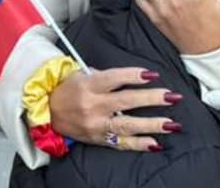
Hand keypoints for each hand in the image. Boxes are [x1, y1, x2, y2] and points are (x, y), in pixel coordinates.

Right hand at [48, 67, 178, 151]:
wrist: (47, 112)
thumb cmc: (67, 90)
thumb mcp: (81, 75)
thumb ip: (105, 76)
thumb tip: (132, 77)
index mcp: (88, 85)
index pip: (114, 78)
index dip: (134, 76)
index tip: (153, 74)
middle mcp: (93, 105)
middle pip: (126, 101)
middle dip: (152, 99)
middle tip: (172, 96)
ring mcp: (96, 125)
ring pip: (127, 125)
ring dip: (151, 124)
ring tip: (171, 123)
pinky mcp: (98, 139)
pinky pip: (121, 143)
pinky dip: (138, 144)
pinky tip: (155, 143)